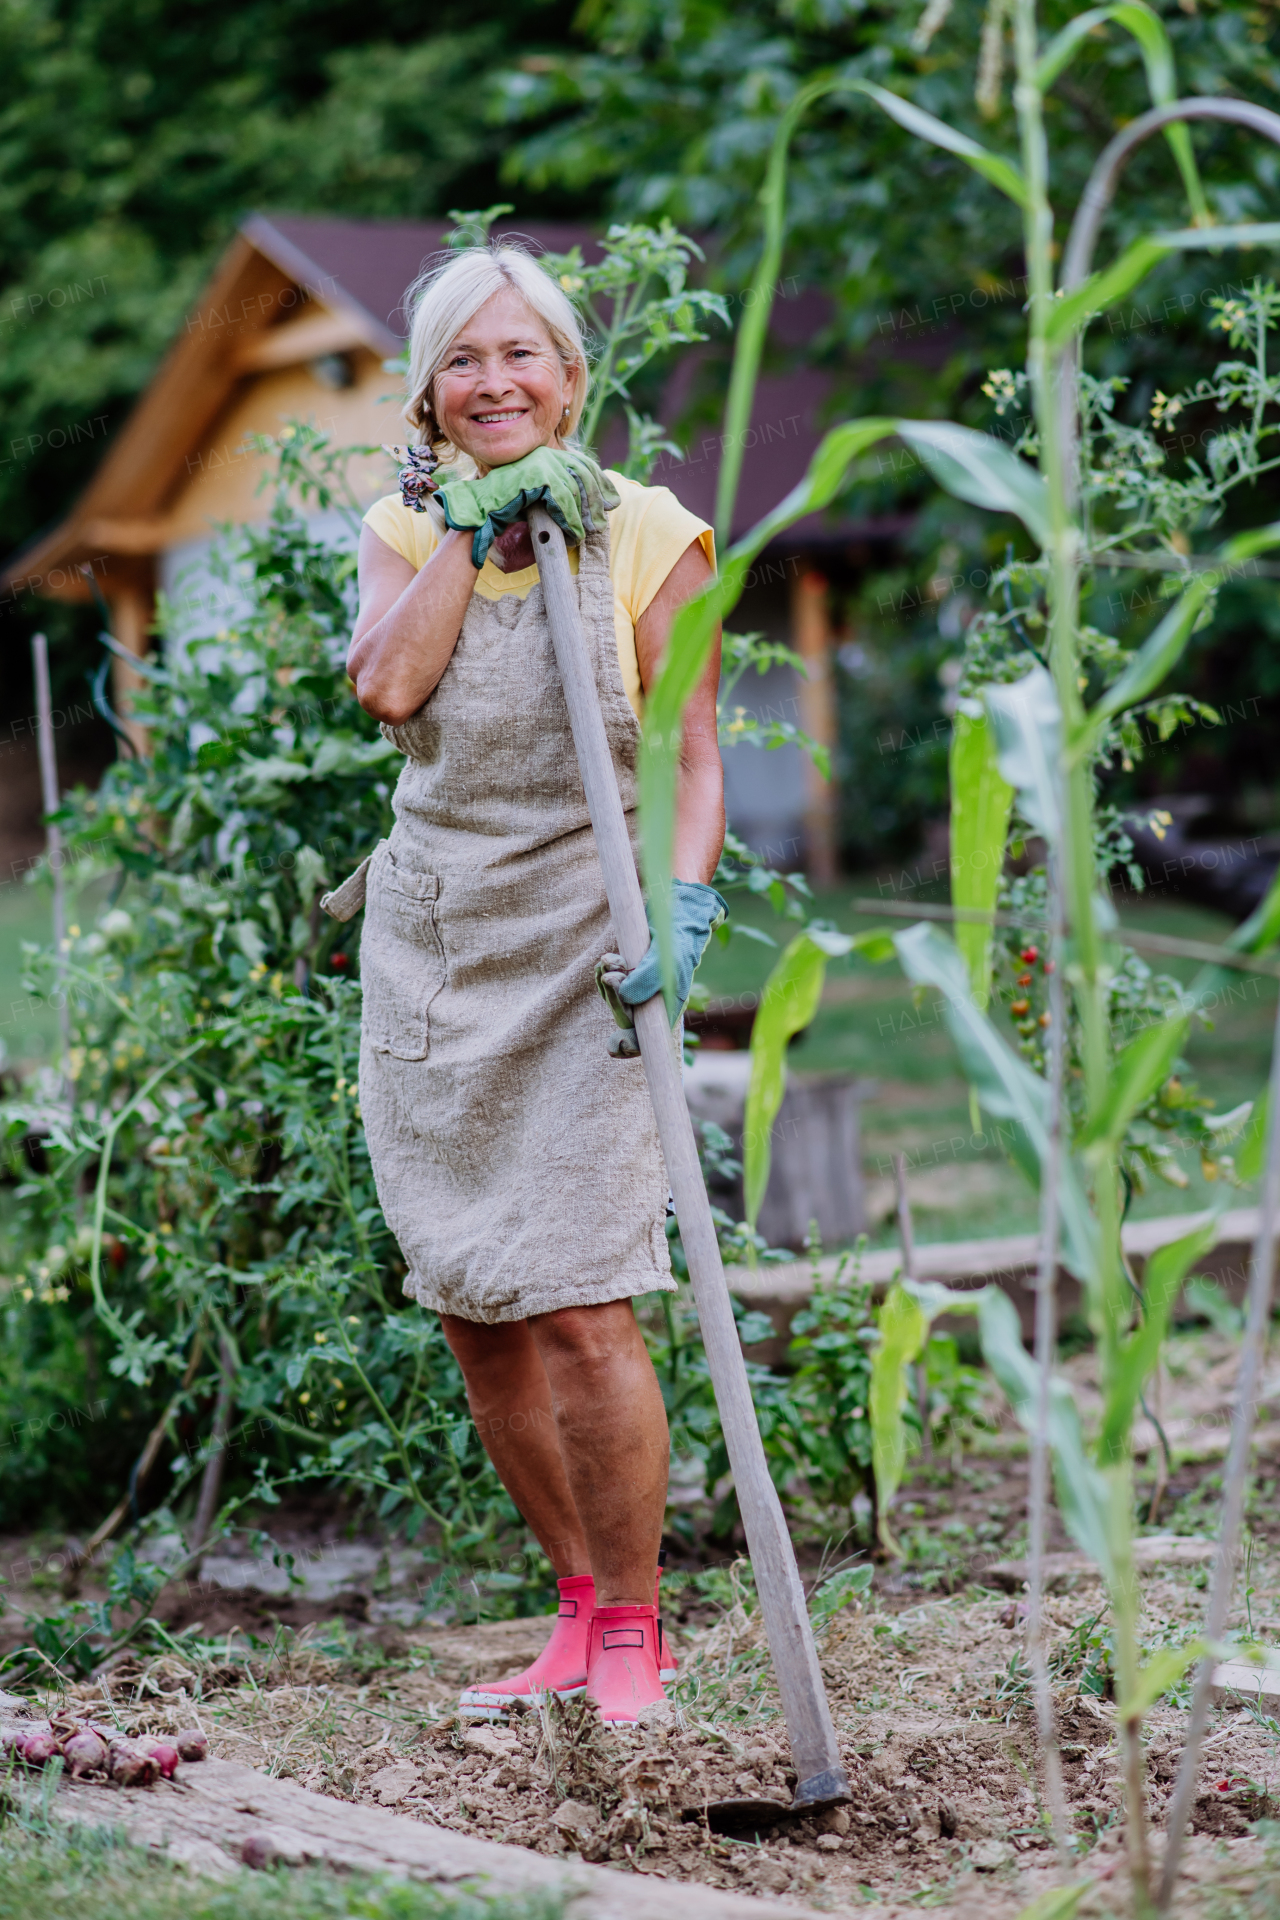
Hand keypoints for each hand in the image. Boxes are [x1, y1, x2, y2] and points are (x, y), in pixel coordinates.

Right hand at [435, 447, 618, 569]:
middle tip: (602, 522)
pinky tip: (574, 533)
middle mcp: (545, 454)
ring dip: (584, 514)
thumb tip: (594, 503)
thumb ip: (562, 494)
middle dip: (596, 500)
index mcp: (547, 454)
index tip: (613, 501)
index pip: (582, 463)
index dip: (600, 482)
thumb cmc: (508, 508)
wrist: (480, 511)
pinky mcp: (536, 476)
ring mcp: (540, 463)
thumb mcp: (540, 497)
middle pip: (583, 474)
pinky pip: (563, 500)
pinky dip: (571, 519)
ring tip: (587, 532)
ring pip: (575, 488)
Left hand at [595, 881, 727, 1051]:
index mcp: (668, 1007)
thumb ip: (646, 979)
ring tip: (608, 959)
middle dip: (612, 998)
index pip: (648, 1038)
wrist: (680, 909)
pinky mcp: (630, 974)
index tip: (616, 1046)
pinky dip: (605, 972)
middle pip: (625, 1017)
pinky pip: (609, 983)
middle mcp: (654, 1002)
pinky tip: (607, 959)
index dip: (630, 1046)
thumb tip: (623, 995)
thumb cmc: (679, 936)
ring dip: (606, 981)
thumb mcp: (667, 957)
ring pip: (614, 998)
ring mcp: (640, 988)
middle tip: (609, 973)